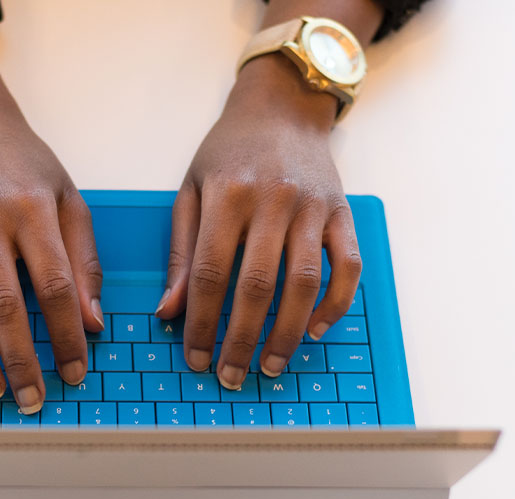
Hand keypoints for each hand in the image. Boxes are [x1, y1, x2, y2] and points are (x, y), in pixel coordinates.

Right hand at [0, 0, 103, 414]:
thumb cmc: (24, 163)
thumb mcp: (69, 198)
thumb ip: (84, 259)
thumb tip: (91, 322)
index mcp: (33, 210)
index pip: (55, 285)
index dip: (67, 333)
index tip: (75, 370)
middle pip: (4, 302)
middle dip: (21, 358)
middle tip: (34, 397)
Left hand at [155, 54, 361, 388]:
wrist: (282, 107)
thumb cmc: (229, 151)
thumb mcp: (191, 189)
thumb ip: (180, 251)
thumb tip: (168, 312)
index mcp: (227, 195)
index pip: (209, 272)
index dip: (201, 322)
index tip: (195, 358)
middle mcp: (272, 201)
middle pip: (256, 285)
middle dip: (241, 338)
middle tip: (231, 375)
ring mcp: (313, 207)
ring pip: (304, 283)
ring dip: (288, 332)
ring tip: (270, 365)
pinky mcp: (342, 212)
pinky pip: (347, 267)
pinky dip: (335, 303)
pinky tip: (316, 329)